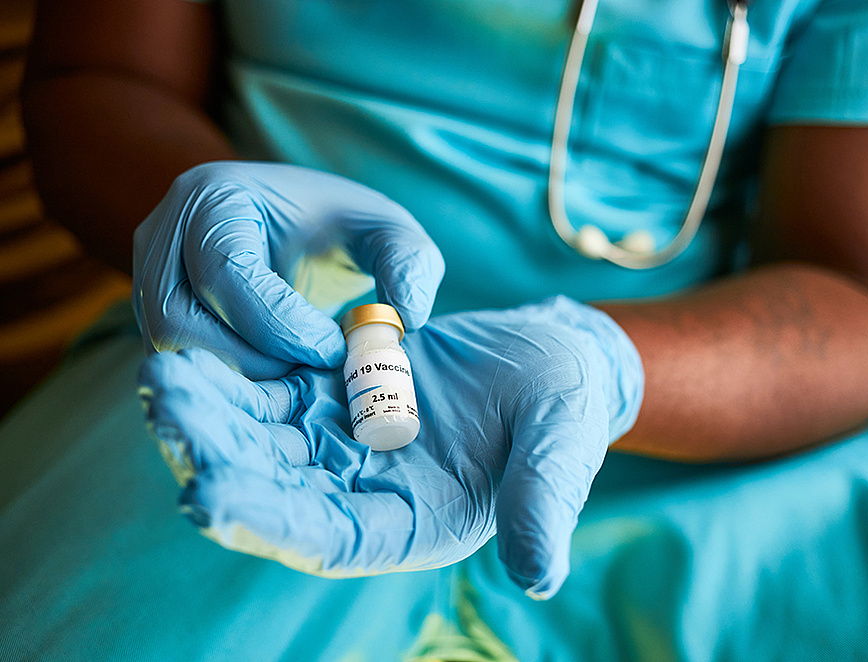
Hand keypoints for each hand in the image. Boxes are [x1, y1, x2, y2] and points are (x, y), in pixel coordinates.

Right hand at [132, 161, 443, 378]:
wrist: (288, 227)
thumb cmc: (336, 226)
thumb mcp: (385, 229)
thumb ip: (409, 262)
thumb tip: (405, 318)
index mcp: (215, 198)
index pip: (224, 270)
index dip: (280, 322)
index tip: (335, 349)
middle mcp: (163, 237)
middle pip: (179, 321)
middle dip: (255, 359)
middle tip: (315, 371)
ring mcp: (147, 281)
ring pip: (171, 352)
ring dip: (238, 377)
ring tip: (297, 376)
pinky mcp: (151, 319)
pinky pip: (178, 365)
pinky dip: (227, 382)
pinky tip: (274, 381)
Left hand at [138, 297, 642, 598]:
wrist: (553, 359)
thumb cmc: (565, 406)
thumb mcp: (564, 447)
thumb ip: (544, 505)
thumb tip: (540, 579)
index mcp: (412, 522)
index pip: (328, 537)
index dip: (270, 519)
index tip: (207, 493)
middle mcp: (364, 493)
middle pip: (275, 485)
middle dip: (217, 452)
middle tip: (165, 409)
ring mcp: (342, 443)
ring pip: (260, 436)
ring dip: (209, 411)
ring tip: (161, 373)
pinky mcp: (332, 396)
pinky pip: (271, 389)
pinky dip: (233, 374)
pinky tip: (191, 348)